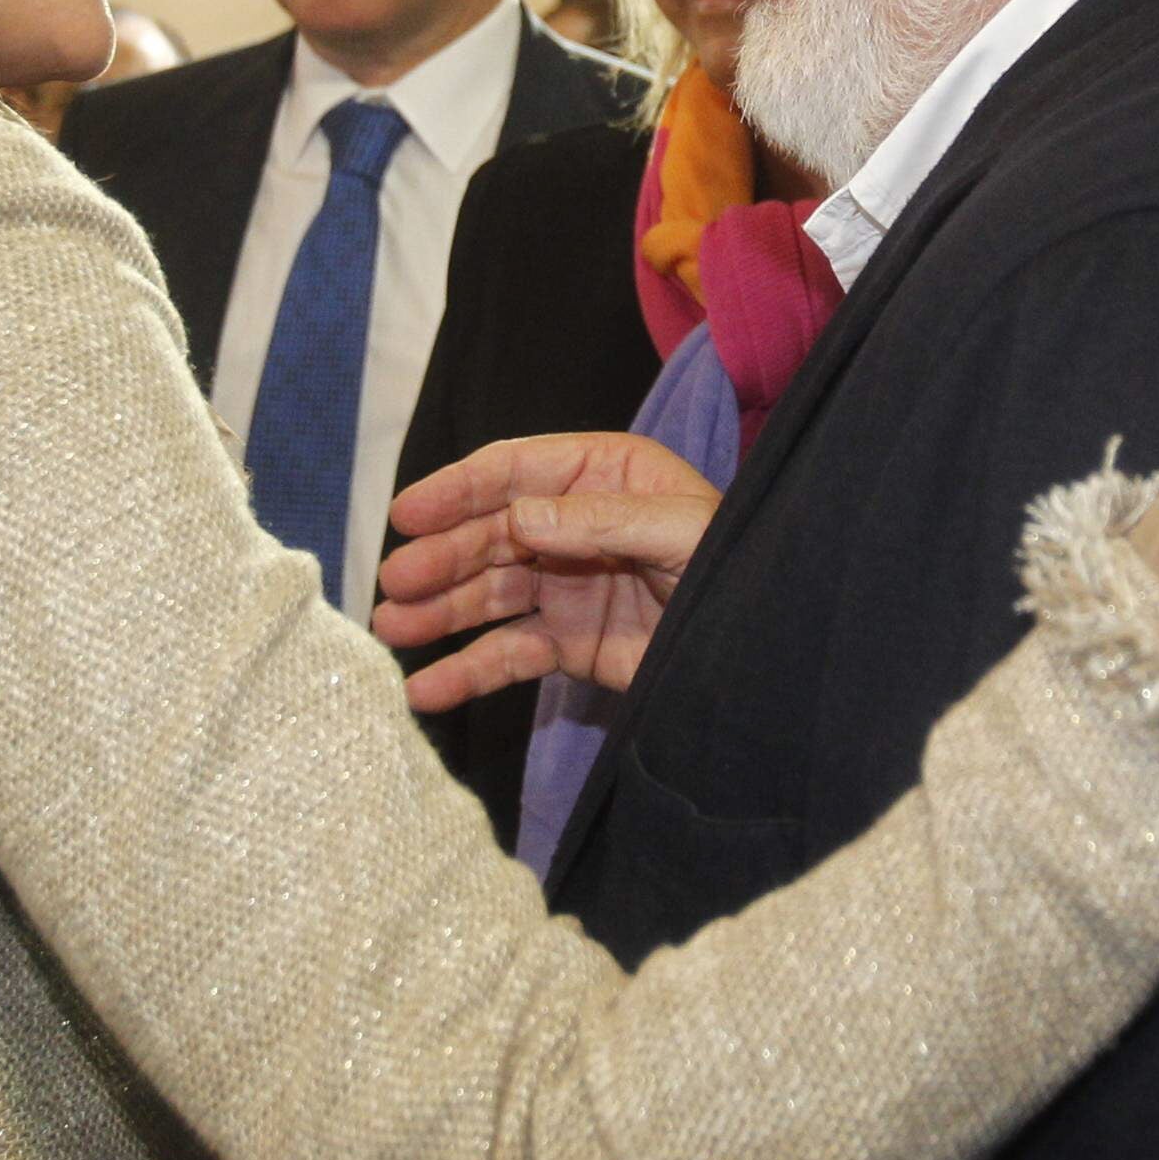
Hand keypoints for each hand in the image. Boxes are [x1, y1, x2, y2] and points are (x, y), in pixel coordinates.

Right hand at [372, 432, 720, 708]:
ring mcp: (569, 586)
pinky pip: (508, 653)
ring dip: (439, 611)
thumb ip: (603, 521)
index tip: (408, 514)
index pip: (516, 470)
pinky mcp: (570, 643)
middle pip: (490, 535)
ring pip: (489, 594)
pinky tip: (427, 689)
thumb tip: (519, 520)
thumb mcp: (683, 530)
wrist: (766, 646)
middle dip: (440, 557)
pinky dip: (467, 671)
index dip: (459, 489)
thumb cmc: (737, 565)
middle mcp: (575, 526)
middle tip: (394, 584)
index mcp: (602, 475)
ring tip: (392, 630)